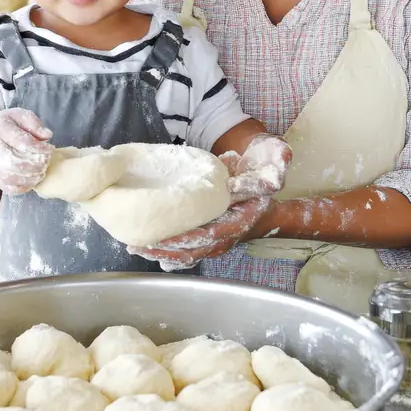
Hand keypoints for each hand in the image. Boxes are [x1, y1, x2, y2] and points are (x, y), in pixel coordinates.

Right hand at [0, 108, 52, 192]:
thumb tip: (48, 136)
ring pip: (10, 177)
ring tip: (43, 171)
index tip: (50, 148)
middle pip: (13, 162)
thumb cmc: (9, 126)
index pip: (21, 141)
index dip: (39, 148)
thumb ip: (34, 124)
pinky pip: (9, 188)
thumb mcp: (20, 116)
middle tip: (47, 161)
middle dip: (35, 164)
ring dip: (31, 177)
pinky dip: (24, 187)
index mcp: (0, 130)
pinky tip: (34, 179)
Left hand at [127, 135, 290, 269]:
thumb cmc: (265, 165)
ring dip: (162, 252)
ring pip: (187, 252)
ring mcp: (215, 236)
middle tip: (139, 245)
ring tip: (134, 247)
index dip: (193, 238)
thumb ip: (276, 164)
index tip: (169, 238)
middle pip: (196, 249)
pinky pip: (183, 247)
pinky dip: (164, 249)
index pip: (216, 233)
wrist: (263, 176)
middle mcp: (227, 232)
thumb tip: (271, 179)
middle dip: (168, 249)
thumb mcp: (274, 158)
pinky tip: (141, 244)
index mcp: (242, 217)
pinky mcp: (203, 233)